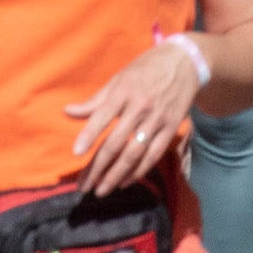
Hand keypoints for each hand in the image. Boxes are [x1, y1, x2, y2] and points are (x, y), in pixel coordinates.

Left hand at [67, 40, 203, 192]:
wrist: (185, 62)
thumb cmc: (146, 70)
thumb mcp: (119, 78)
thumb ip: (95, 100)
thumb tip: (67, 112)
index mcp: (124, 91)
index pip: (103, 116)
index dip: (89, 135)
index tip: (76, 154)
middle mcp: (140, 107)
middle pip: (116, 143)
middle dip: (98, 167)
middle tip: (84, 186)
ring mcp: (157, 120)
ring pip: (134, 154)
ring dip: (116, 176)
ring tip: (101, 190)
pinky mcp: (171, 128)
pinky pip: (153, 155)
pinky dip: (139, 171)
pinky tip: (125, 182)